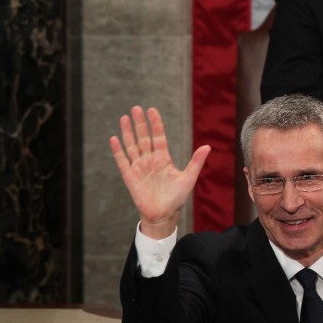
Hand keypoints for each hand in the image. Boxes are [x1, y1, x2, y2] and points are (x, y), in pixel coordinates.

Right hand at [109, 106, 210, 238]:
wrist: (163, 214)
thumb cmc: (176, 197)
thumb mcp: (189, 178)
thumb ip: (196, 162)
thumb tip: (207, 146)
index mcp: (163, 158)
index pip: (158, 137)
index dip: (155, 124)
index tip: (152, 110)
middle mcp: (150, 160)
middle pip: (144, 137)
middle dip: (140, 123)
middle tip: (136, 108)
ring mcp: (139, 167)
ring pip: (132, 146)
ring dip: (128, 132)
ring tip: (125, 118)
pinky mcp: (130, 176)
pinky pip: (122, 161)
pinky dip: (118, 150)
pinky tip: (115, 139)